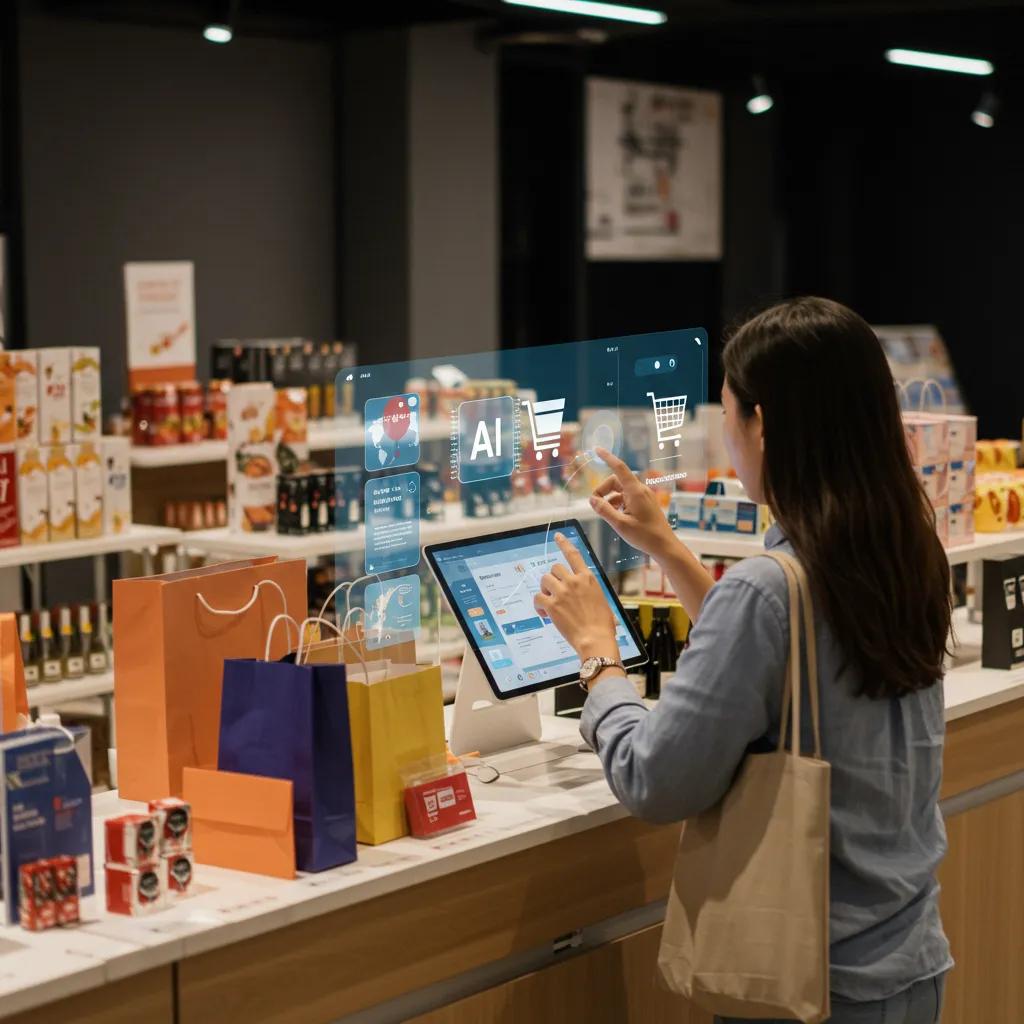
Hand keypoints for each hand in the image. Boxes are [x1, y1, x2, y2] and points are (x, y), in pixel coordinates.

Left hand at [533, 533, 618, 660]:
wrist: (595, 639)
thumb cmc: (602, 625)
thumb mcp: (601, 601)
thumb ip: (590, 593)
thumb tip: (587, 598)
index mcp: (587, 578)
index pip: (574, 555)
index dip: (564, 544)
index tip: (557, 536)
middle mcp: (574, 581)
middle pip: (554, 568)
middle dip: (552, 579)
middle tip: (554, 593)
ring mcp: (562, 592)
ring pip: (544, 580)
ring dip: (545, 590)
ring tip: (550, 604)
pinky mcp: (552, 604)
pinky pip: (538, 597)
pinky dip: (538, 605)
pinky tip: (545, 614)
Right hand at [589, 447, 677, 559]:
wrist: (664, 546)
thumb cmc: (645, 536)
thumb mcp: (620, 525)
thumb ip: (604, 510)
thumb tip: (592, 500)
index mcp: (635, 492)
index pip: (619, 468)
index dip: (607, 457)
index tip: (597, 449)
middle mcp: (640, 490)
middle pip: (615, 481)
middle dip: (603, 490)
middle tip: (595, 505)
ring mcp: (643, 497)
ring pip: (620, 491)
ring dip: (610, 500)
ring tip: (608, 516)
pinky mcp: (644, 504)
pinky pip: (626, 498)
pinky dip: (618, 505)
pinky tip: (617, 518)